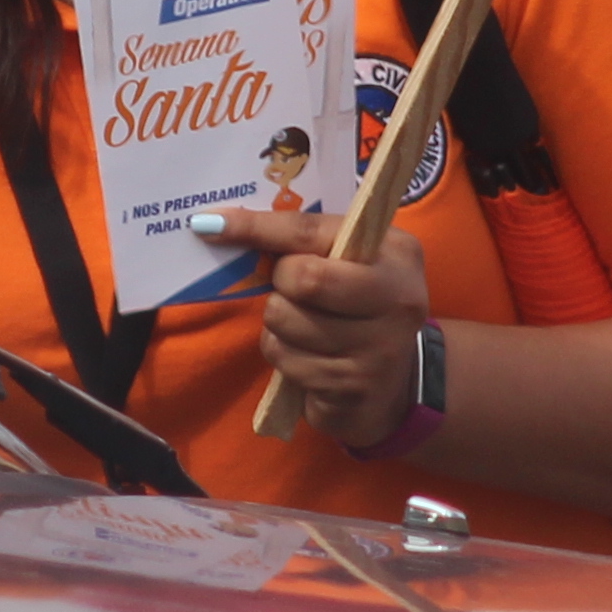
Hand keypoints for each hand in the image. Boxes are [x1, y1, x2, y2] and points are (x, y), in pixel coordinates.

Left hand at [198, 207, 434, 449]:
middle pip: (302, 278)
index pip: (311, 231)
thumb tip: (219, 224)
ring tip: (304, 327)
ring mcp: (380, 347)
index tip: (212, 223)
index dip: (258, 227)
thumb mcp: (348, 264)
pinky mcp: (354, 387)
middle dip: (281, 284)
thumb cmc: (359, 309)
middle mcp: (398, 298)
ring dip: (279, 324)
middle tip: (293, 290)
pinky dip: (284, 356)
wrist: (392, 386)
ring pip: (285, 321)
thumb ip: (302, 242)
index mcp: (397, 252)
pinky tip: (309, 356)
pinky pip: (287, 361)